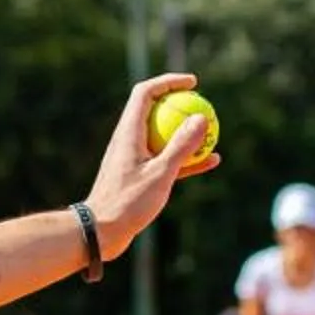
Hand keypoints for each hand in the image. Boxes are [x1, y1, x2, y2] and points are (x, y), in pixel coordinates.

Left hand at [84, 74, 218, 260]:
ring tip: (213, 131)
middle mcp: (129, 140)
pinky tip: (212, 161)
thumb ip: (181, 146)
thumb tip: (201, 118)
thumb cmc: (127, 203)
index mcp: (128, 132)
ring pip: (165, 136)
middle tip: (205, 104)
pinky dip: (187, 158)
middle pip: (156, 110)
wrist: (100, 233)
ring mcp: (134, 157)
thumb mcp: (159, 174)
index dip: (169, 82)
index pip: (146, 93)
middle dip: (181, 103)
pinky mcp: (140, 175)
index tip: (193, 83)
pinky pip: (168, 159)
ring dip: (187, 132)